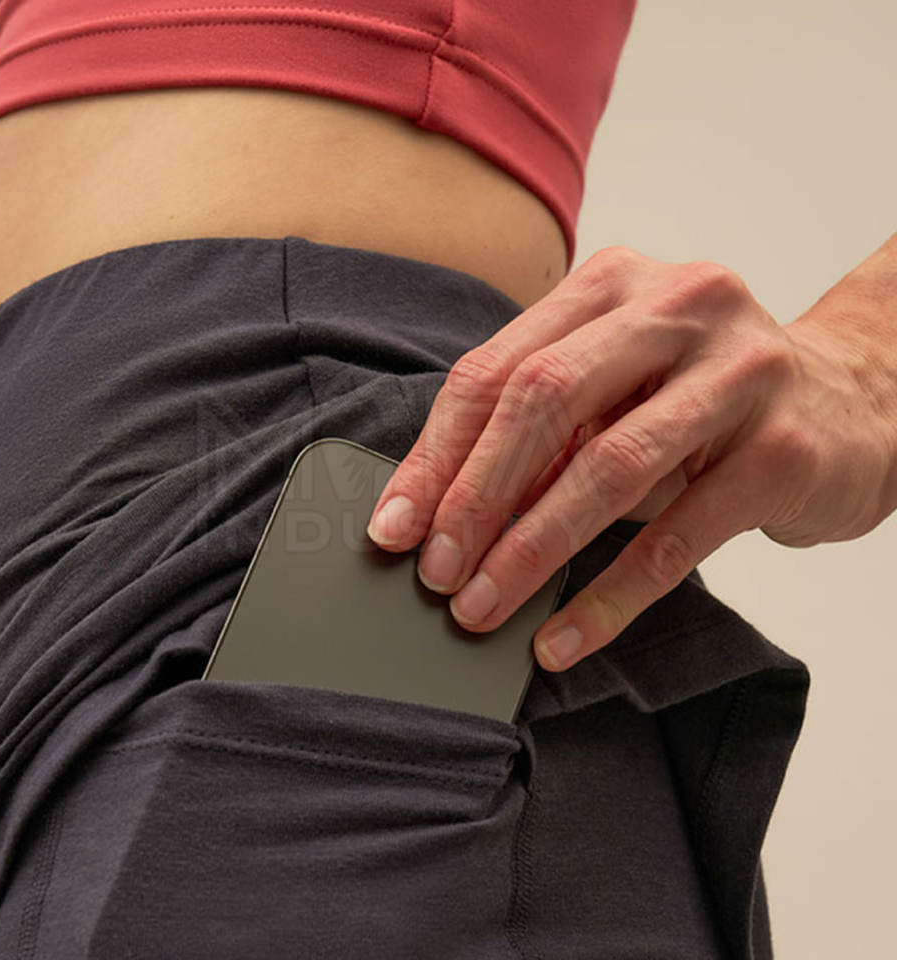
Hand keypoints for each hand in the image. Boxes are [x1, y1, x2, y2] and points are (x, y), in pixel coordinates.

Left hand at [365, 246, 895, 671]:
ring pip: (608, 468)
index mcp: (613, 284)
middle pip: (542, 401)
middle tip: (435, 572)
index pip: (497, 369)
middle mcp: (676, 307)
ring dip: (529, 550)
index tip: (396, 525)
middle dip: (474, 497)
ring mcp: (737, 373)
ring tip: (481, 607)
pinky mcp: (780, 449)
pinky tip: (561, 636)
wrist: (853, 406)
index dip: (437, 454)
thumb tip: (444, 514)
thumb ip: (543, 429)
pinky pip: (677, 538)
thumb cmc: (706, 399)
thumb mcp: (617, 390)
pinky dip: (608, 595)